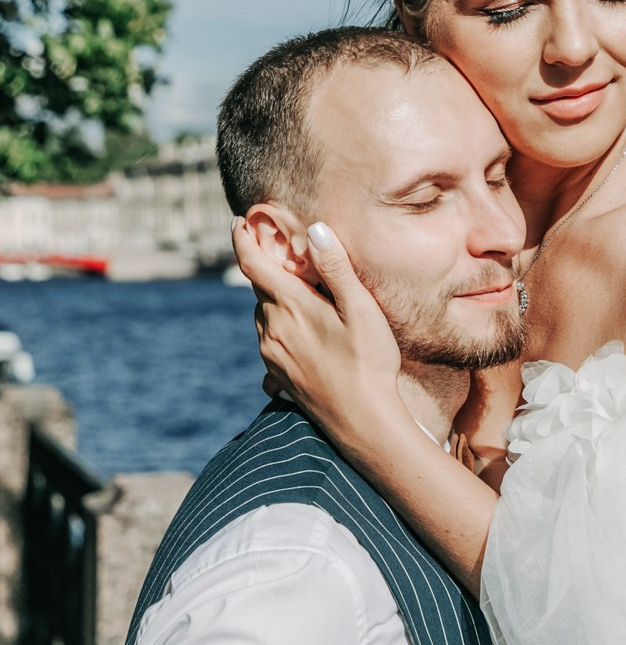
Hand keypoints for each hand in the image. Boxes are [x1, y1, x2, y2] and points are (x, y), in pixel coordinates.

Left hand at [231, 218, 403, 453]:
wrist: (364, 423)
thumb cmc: (369, 363)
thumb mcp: (361, 310)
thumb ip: (336, 269)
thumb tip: (316, 230)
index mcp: (289, 307)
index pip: (253, 264)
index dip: (242, 239)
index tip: (237, 221)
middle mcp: (271, 330)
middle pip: (260, 290)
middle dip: (268, 270)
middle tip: (284, 256)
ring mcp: (272, 356)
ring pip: (263, 316)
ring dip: (275, 301)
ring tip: (300, 297)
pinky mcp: (278, 376)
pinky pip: (270, 343)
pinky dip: (279, 330)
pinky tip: (303, 338)